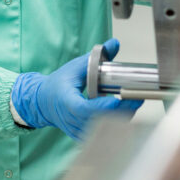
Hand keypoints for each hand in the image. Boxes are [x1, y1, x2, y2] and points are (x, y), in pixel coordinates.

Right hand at [11, 38, 141, 140]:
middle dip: (121, 110)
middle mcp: (71, 119)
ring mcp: (77, 130)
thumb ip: (95, 58)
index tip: (117, 99)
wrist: (43, 102)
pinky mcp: (82, 136)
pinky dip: (114, 124)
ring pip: (103, 130)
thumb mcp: (75, 67)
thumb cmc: (58, 84)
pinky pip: (101, 134)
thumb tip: (114, 44)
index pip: (84, 109)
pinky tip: (124, 112)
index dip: (101, 106)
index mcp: (66, 102)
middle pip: (99, 121)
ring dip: (121, 117)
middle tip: (136, 97)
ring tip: (133, 103)